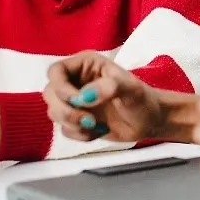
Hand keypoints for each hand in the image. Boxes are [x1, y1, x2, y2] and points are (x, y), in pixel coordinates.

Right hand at [43, 51, 164, 141]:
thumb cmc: (142, 99)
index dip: (60, 88)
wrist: (150, 121)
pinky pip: (64, 129)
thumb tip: (83, 97)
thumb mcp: (130, 89)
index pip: (55, 71)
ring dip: (72, 124)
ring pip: (54, 112)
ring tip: (96, 126)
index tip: (78, 101)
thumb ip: (109, 87)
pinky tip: (98, 132)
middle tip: (89, 120)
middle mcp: (76, 81)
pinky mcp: (77, 120)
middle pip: (50, 94)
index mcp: (85, 65)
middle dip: (66, 111)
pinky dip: (78, 134)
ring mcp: (75, 101)